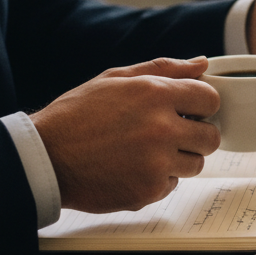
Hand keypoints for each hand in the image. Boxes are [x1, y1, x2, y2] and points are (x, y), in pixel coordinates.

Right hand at [31, 57, 220, 212]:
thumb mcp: (116, 79)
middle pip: (211, 137)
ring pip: (196, 164)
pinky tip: (131, 169)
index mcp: (156, 94)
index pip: (211, 100)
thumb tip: (202, 63)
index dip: (201, 105)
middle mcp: (161, 129)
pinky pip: (172, 184)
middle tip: (170, 135)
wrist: (44, 158)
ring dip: (178, 159)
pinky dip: (157, 179)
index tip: (188, 111)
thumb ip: (165, 69)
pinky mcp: (148, 190)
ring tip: (145, 152)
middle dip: (196, 135)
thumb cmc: (78, 115)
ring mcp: (156, 163)